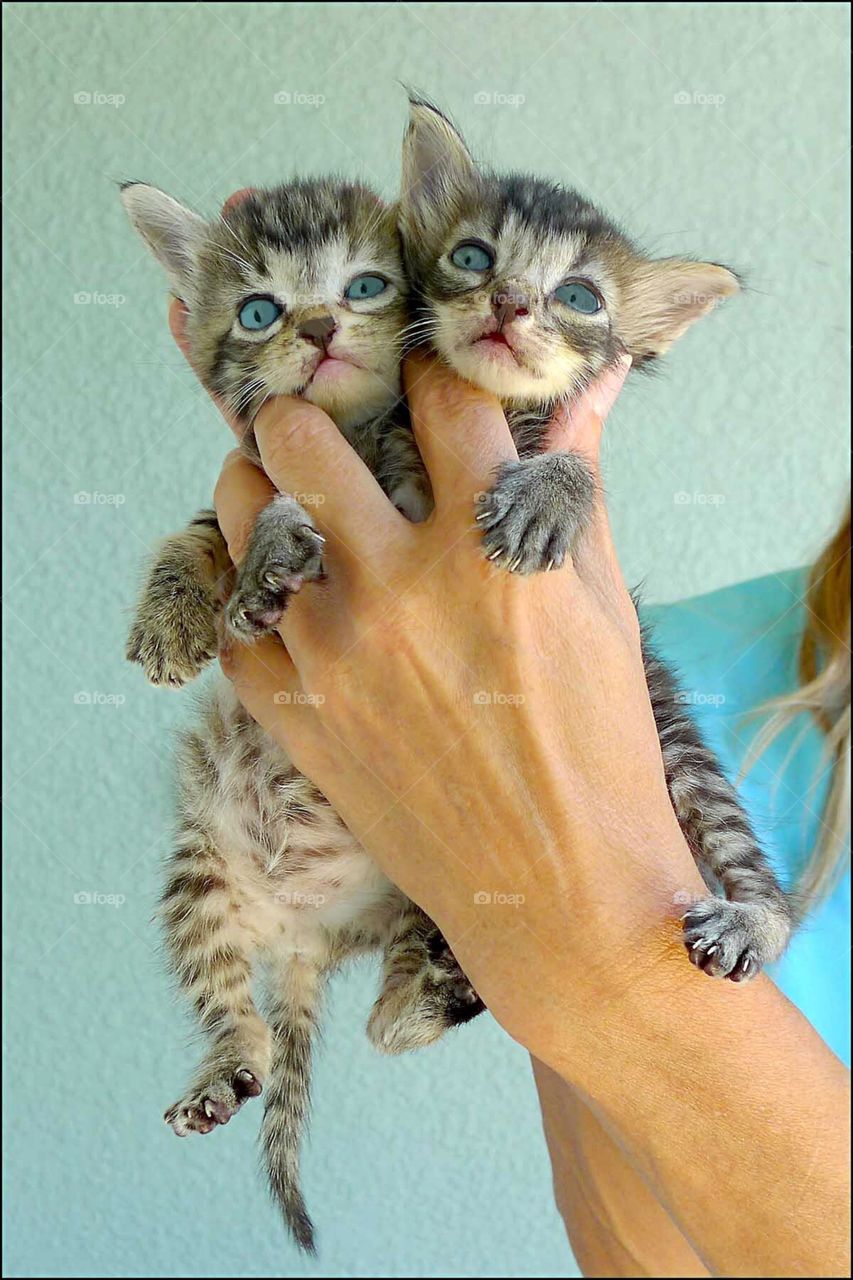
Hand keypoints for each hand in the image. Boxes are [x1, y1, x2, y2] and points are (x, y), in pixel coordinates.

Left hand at [208, 350, 705, 1071]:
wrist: (558, 892)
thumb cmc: (599, 750)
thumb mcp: (603, 610)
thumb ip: (577, 489)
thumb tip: (587, 391)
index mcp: (495, 547)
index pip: (444, 397)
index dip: (436, 366)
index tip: (425, 371)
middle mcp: (401, 585)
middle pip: (300, 436)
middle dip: (309, 409)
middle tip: (322, 421)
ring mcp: (333, 652)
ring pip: (241, 518)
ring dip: (260, 491)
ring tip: (287, 500)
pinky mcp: (294, 716)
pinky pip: (234, 623)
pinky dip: (252, 598)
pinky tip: (282, 595)